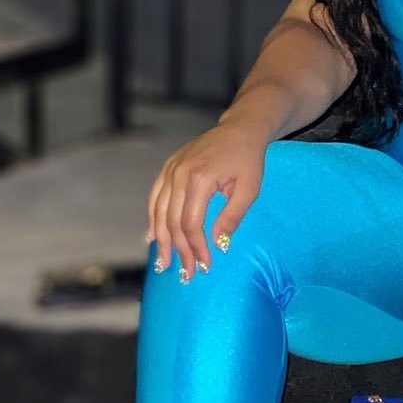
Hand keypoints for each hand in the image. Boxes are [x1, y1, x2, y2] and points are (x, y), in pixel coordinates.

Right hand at [146, 112, 268, 279]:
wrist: (240, 129)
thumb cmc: (248, 159)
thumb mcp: (249, 190)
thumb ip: (232, 217)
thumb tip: (219, 245)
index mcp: (200, 178)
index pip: (191, 223)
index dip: (196, 247)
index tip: (204, 265)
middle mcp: (179, 173)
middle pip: (172, 221)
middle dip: (179, 250)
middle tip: (186, 273)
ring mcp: (170, 169)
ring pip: (159, 212)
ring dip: (161, 241)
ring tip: (163, 264)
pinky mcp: (168, 167)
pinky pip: (155, 198)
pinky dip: (153, 220)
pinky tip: (152, 239)